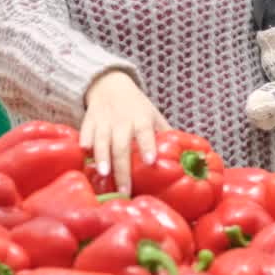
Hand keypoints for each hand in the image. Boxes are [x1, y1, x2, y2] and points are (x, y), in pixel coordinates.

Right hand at [81, 71, 170, 195]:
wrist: (109, 84)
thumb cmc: (136, 107)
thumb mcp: (153, 116)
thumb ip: (166, 135)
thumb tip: (190, 157)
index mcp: (141, 118)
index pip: (145, 132)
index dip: (148, 145)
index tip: (150, 161)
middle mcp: (122, 120)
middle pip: (121, 144)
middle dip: (122, 167)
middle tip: (125, 189)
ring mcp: (103, 121)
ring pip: (101, 140)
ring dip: (102, 157)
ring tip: (103, 174)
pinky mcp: (88, 122)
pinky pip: (85, 134)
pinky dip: (85, 145)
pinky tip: (84, 159)